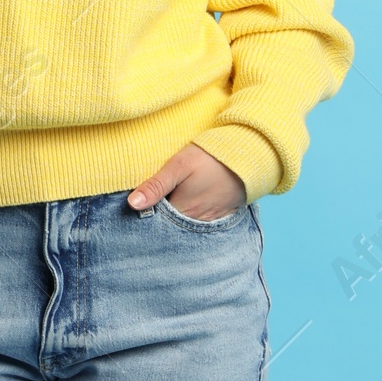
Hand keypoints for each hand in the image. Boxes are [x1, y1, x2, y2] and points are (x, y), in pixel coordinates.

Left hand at [126, 141, 244, 219]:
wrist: (249, 154)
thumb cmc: (211, 157)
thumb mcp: (179, 165)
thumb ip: (156, 185)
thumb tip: (132, 204)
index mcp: (182, 211)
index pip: (155, 222)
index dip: (144, 214)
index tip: (133, 207)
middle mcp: (195, 221)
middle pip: (169, 226)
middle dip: (158, 219)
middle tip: (148, 206)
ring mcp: (210, 220)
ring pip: (184, 225)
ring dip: (174, 219)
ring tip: (166, 205)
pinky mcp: (221, 214)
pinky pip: (200, 223)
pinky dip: (190, 218)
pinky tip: (185, 206)